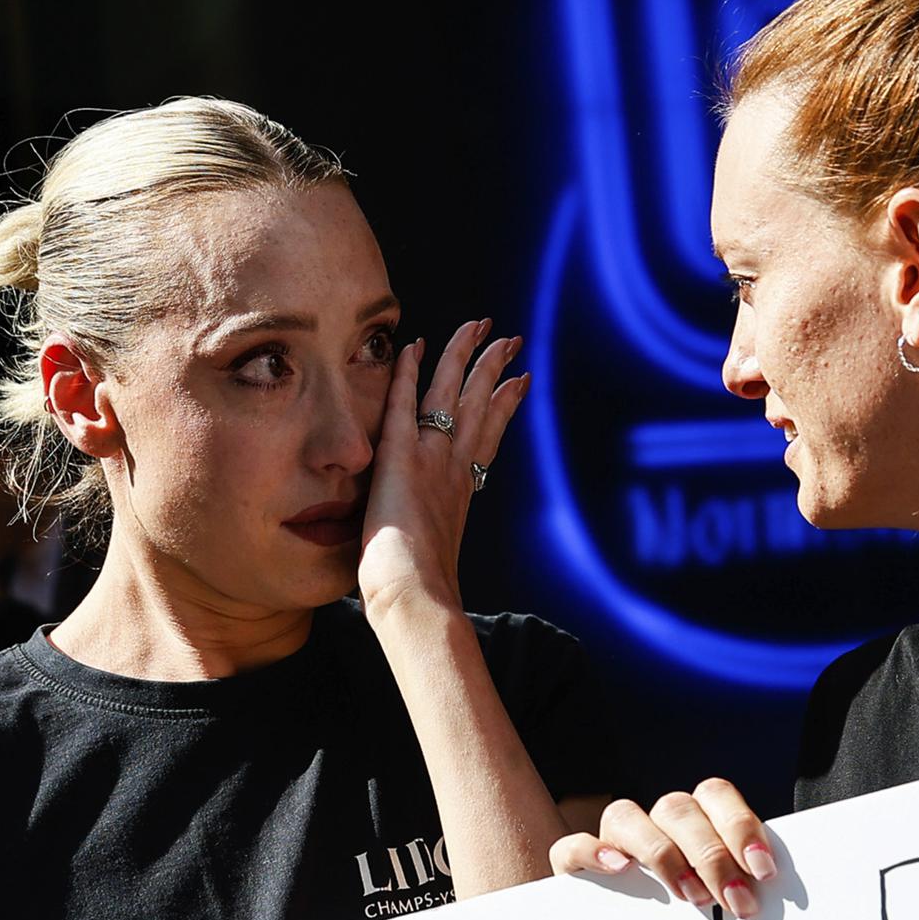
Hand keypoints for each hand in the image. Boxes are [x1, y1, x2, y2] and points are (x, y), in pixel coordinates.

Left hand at [360, 319, 529, 620]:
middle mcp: (454, 468)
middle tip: (510, 341)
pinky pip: (403, 401)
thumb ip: (438, 552)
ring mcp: (431, 457)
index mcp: (462, 492)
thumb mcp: (436, 564)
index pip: (487, 437)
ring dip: (465, 355)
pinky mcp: (400, 454)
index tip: (518, 383)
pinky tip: (414, 344)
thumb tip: (439, 568)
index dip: (503, 407)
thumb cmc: (421, 593)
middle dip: (495, 369)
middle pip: (481, 404)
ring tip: (481, 325)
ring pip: (452, 392)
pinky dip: (408, 371)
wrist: (415, 594)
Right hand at [549, 778, 777, 918]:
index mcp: (694, 819)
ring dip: (663, 854)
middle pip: (678, 810)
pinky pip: (573, 845)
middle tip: (736, 901)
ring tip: (691, 896)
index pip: (715, 796)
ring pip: (627, 816)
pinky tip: (619, 869)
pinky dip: (593, 852)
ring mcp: (613, 840)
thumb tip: (765, 900)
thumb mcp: (719, 901)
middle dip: (712, 857)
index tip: (763, 869)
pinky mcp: (575, 864)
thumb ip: (736, 889)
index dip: (741, 827)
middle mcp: (654, 822)